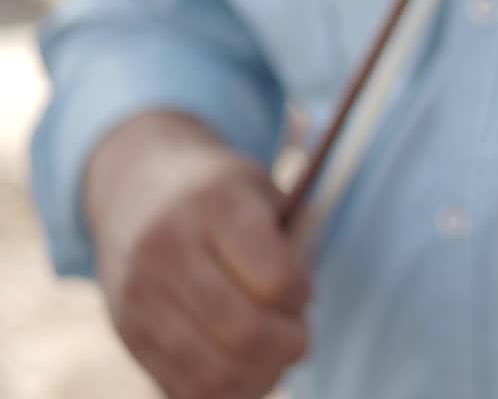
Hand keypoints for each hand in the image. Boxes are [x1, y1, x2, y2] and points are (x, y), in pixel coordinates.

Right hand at [85, 112, 310, 398]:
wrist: (134, 186)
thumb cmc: (221, 193)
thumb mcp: (265, 192)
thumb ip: (295, 243)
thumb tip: (300, 307)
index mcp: (214, 205)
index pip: (276, 281)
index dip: (301, 296)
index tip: (302, 289)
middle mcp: (167, 248)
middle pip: (245, 333)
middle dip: (288, 344)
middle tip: (299, 335)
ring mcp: (139, 295)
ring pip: (214, 371)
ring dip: (261, 375)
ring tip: (274, 355)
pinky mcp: (126, 331)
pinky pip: (184, 388)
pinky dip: (226, 390)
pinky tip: (243, 369)